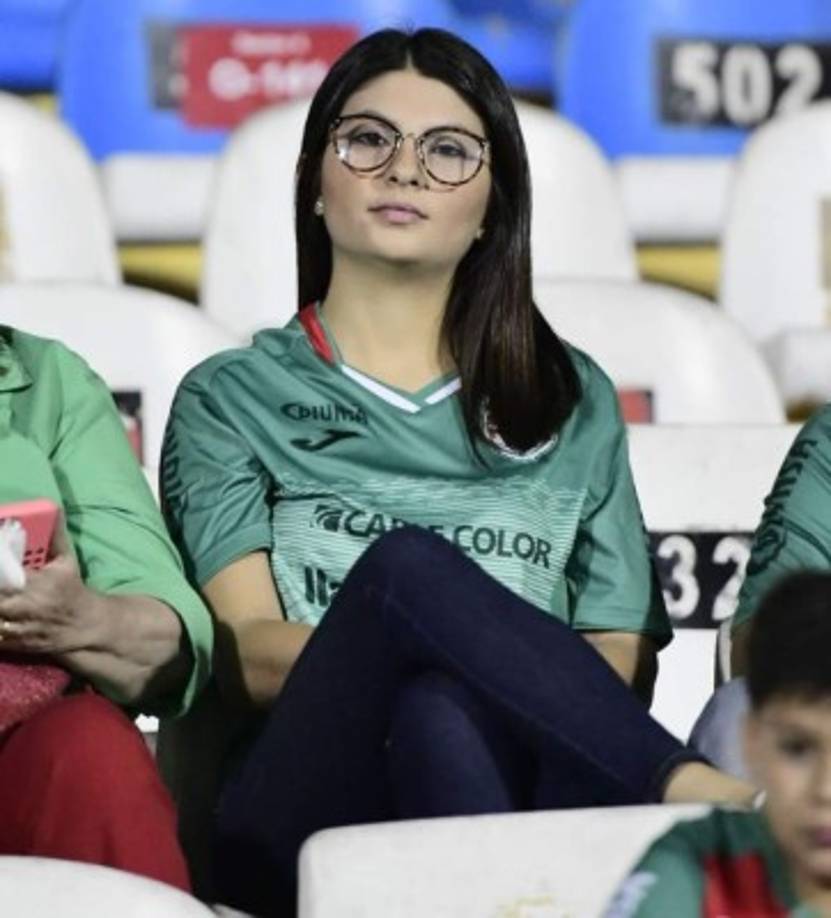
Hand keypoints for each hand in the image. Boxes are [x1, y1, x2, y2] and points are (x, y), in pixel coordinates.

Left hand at [0, 516, 101, 655]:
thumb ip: (55, 536)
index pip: (5, 574)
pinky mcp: (16, 644)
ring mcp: (21, 628)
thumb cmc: (73, 590)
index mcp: (40, 583)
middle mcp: (29, 606)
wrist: (88, 626)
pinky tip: (0, 617)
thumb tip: (54, 509)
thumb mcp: (68, 561)